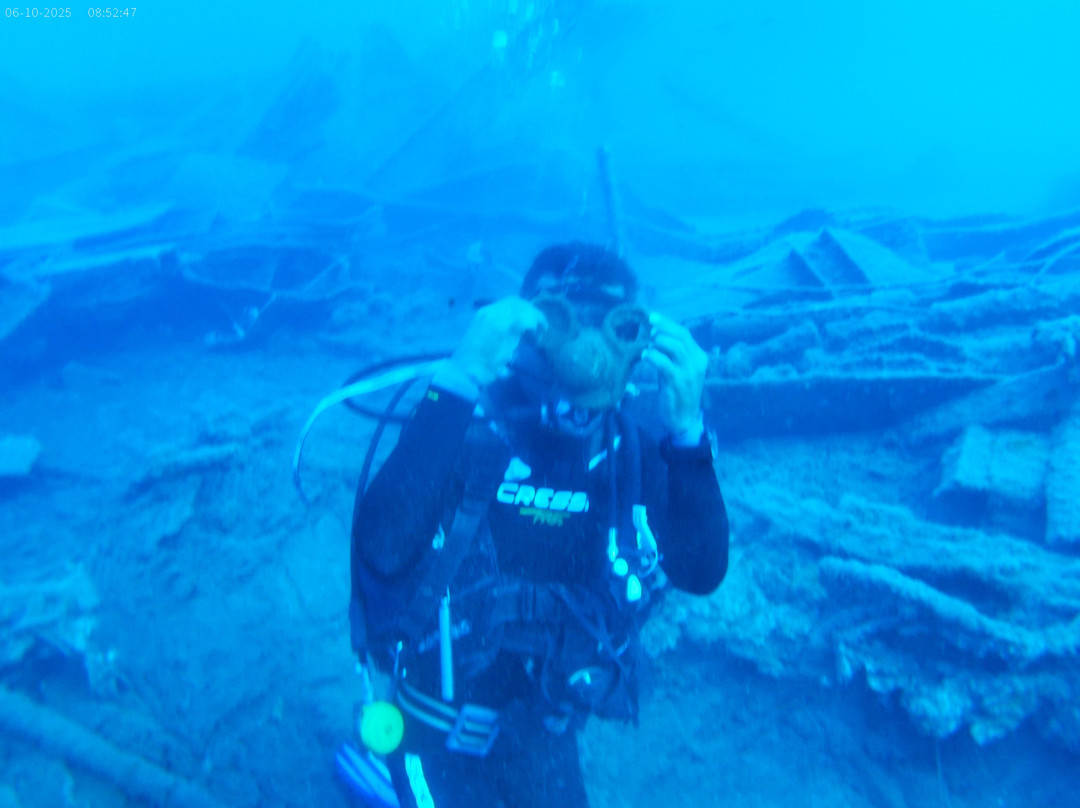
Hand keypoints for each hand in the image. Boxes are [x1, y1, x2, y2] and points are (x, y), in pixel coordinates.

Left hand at [449, 297, 546, 388]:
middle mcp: (491, 311)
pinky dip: (512, 312)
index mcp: (499, 321)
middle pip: (516, 302)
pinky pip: (500, 307)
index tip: (544, 329)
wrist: (464, 371)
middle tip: (538, 324)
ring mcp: (484, 312)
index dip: (537, 318)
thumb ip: (518, 333)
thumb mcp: (507, 352)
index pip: (524, 310)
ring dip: (521, 311)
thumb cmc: (487, 366)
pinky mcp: (480, 316)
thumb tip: (530, 324)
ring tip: (528, 324)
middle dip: (530, 312)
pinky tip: (516, 324)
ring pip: (508, 303)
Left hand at [642, 313, 707, 435]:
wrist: (683, 418)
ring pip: (675, 348)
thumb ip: (670, 353)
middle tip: (649, 329)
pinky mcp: (678, 384)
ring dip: (658, 343)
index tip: (652, 317)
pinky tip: (645, 357)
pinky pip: (665, 365)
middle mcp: (697, 363)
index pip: (684, 334)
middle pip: (681, 337)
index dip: (668, 324)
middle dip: (663, 329)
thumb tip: (654, 333)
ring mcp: (689, 374)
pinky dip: (653, 358)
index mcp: (699, 357)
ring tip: (646, 346)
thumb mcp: (677, 368)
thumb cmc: (677, 390)